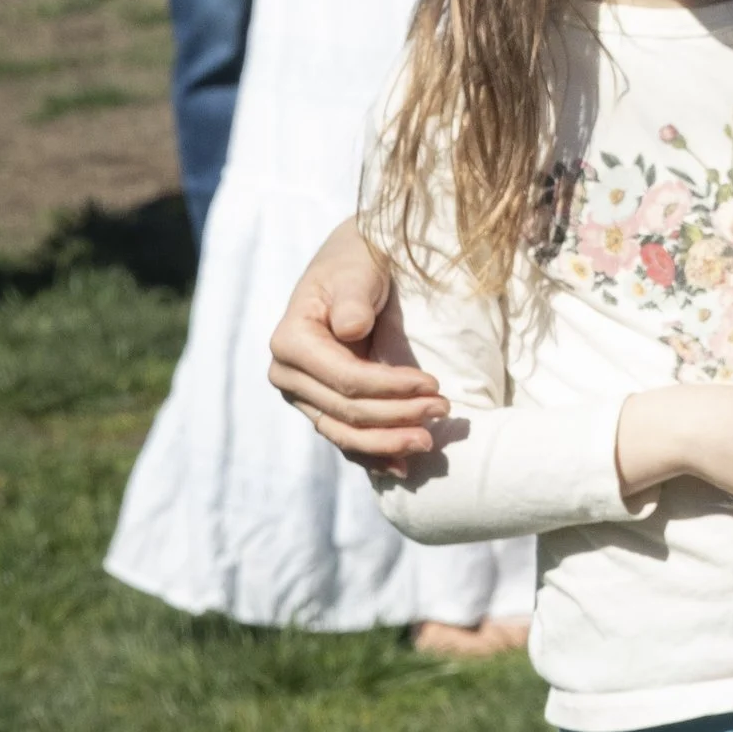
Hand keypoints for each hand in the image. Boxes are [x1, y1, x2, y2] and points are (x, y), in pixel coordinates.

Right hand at [267, 223, 444, 459]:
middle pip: (347, 410)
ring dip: (388, 442)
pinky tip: (401, 468)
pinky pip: (346, 439)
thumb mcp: (355, 270)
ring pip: (344, 433)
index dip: (390, 388)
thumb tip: (350, 330)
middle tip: (443, 409)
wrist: (352, 269)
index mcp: (290, 341)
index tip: (433, 383)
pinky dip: (373, 455)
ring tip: (428, 443)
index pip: (345, 379)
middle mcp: (288, 374)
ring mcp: (303, 396)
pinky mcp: (321, 407)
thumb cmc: (356, 263)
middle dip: (398, 416)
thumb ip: (352, 298)